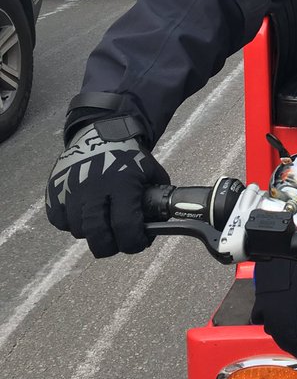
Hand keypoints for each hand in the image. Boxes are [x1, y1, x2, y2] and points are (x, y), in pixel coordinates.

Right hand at [46, 119, 168, 257]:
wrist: (100, 132)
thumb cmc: (128, 156)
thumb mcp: (151, 172)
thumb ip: (158, 198)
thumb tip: (161, 225)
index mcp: (121, 184)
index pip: (125, 226)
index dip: (134, 243)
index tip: (138, 243)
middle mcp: (93, 189)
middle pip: (98, 235)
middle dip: (110, 246)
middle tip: (116, 243)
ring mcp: (70, 191)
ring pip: (78, 231)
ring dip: (91, 232)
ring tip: (101, 221)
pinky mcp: (54, 192)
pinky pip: (60, 222)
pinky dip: (71, 223)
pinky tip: (83, 213)